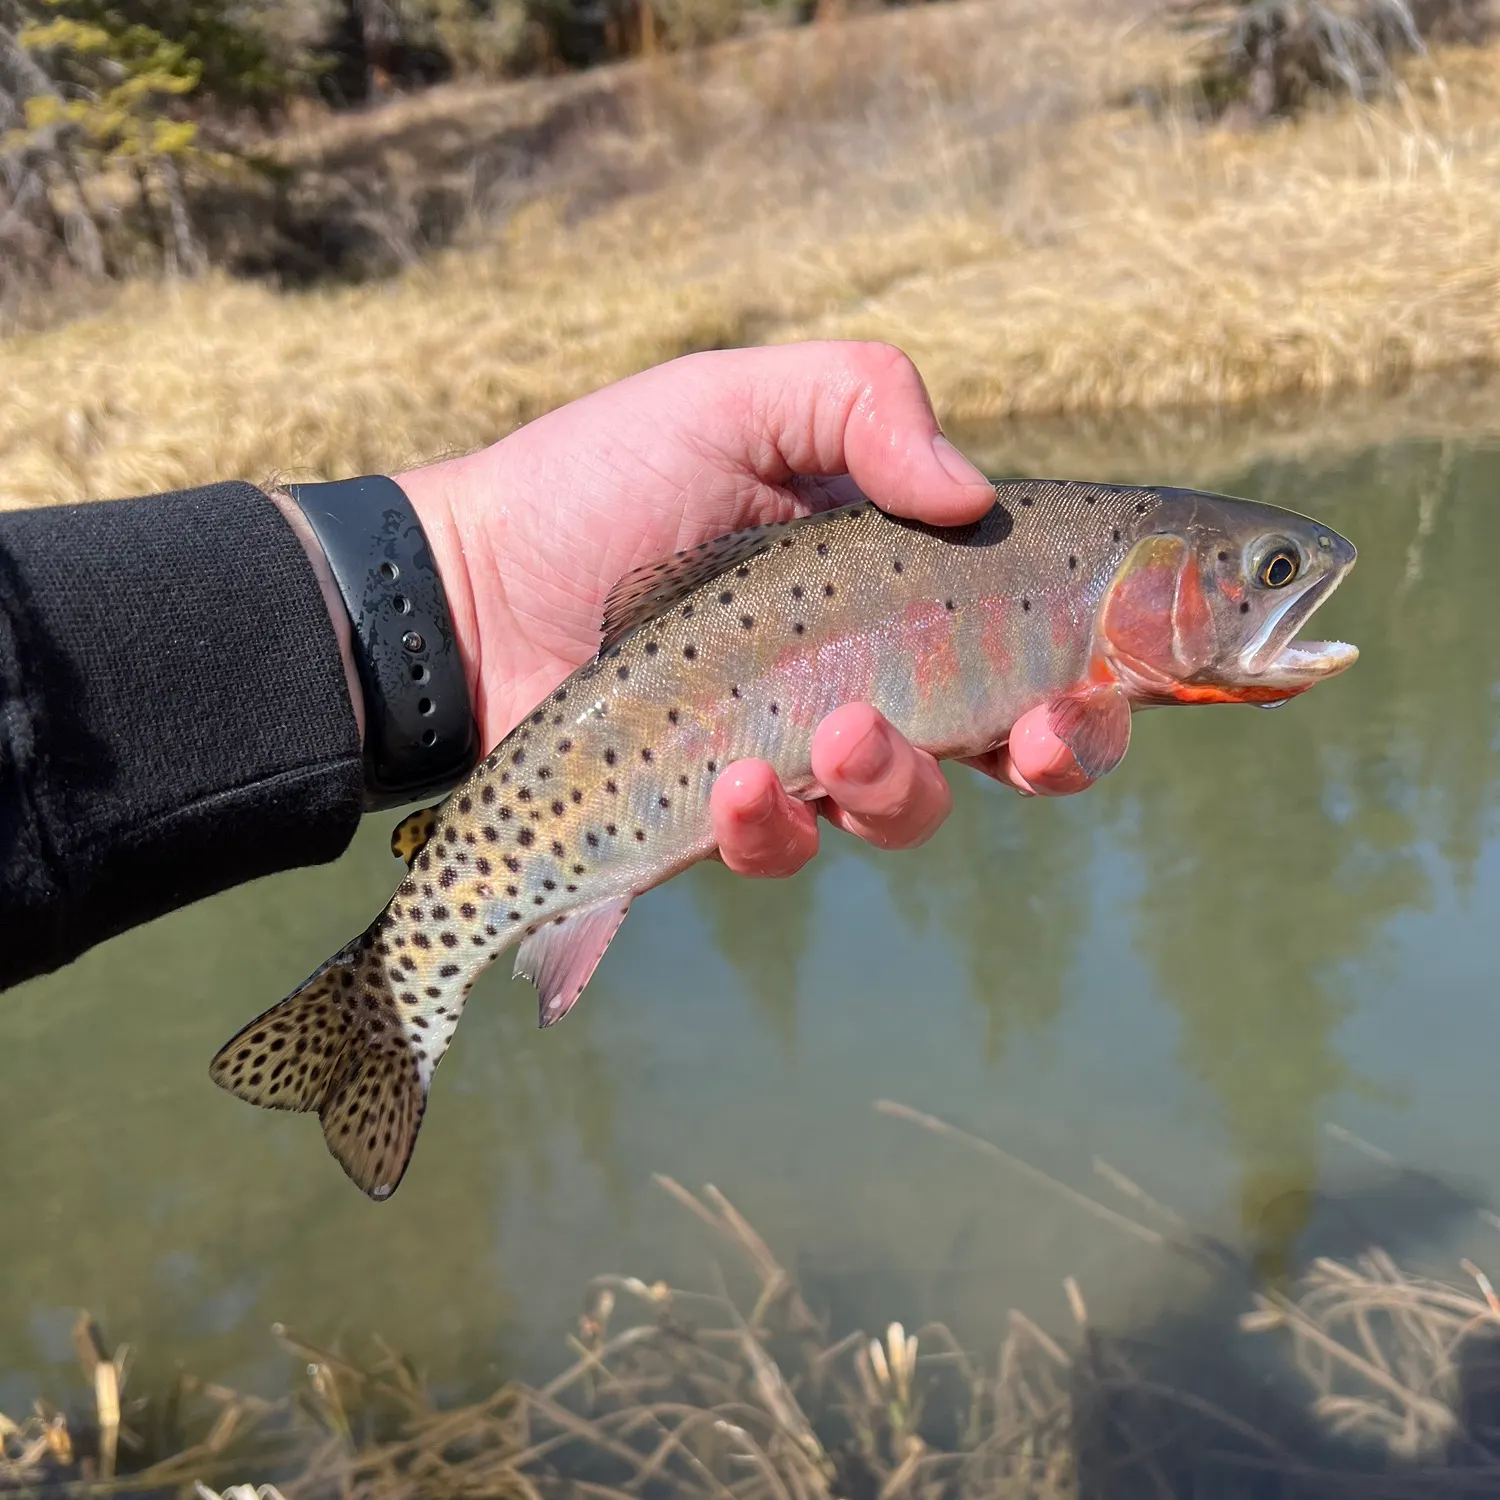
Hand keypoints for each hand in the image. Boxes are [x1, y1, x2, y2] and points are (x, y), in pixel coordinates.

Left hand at [393, 341, 1100, 878]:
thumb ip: (861, 406)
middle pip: (1015, 744)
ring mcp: (803, 752)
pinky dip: (775, 827)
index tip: (1110, 674)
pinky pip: (788, 851)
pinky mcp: (729, 817)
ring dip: (899, 784)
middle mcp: (873, 670)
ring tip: (835, 733)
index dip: (1102, 662)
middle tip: (1033, 735)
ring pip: (910, 808)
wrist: (465, 587)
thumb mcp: (732, 400)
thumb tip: (973, 495)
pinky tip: (737, 783)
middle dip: (1053, 754)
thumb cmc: (598, 480)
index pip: (1040, 631)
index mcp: (897, 577)